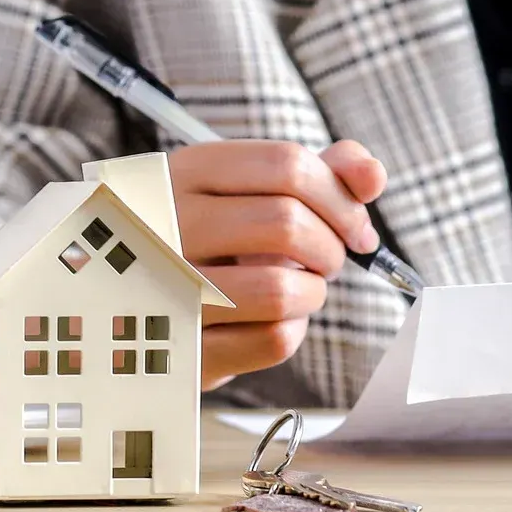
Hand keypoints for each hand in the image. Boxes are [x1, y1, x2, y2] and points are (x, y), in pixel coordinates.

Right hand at [169, 140, 385, 390]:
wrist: (138, 301)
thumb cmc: (213, 240)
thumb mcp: (250, 191)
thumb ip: (320, 172)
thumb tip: (372, 174)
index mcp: (188, 171)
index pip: (288, 164)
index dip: (341, 197)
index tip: (356, 228)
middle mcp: (167, 223)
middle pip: (288, 223)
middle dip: (331, 248)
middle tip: (328, 261)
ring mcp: (165, 287)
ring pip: (281, 289)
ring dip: (314, 293)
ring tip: (302, 289)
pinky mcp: (181, 347)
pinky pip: (271, 340)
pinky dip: (294, 330)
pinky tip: (277, 320)